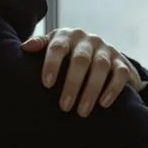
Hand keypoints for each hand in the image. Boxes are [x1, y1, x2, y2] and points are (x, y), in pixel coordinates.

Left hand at [21, 28, 145, 116]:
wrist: (100, 54)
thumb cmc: (67, 54)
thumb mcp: (52, 46)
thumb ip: (39, 45)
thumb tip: (24, 47)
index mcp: (67, 36)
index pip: (57, 47)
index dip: (52, 64)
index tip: (47, 85)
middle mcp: (88, 40)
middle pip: (81, 60)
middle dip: (72, 84)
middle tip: (64, 107)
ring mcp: (106, 50)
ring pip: (101, 67)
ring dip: (91, 90)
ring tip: (82, 112)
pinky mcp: (122, 62)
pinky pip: (120, 74)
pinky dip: (112, 89)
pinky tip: (103, 104)